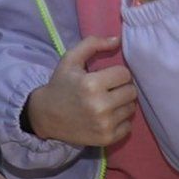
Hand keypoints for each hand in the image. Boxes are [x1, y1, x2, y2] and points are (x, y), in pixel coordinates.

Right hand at [22, 36, 135, 150]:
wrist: (46, 115)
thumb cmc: (61, 84)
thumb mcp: (70, 59)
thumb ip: (93, 44)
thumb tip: (118, 40)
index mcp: (91, 84)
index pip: (125, 74)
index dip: (116, 73)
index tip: (106, 76)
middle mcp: (100, 105)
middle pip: (131, 92)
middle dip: (121, 88)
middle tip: (108, 89)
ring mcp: (104, 124)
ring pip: (131, 108)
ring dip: (122, 104)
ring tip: (107, 102)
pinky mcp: (107, 138)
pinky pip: (128, 126)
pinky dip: (120, 121)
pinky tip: (106, 117)